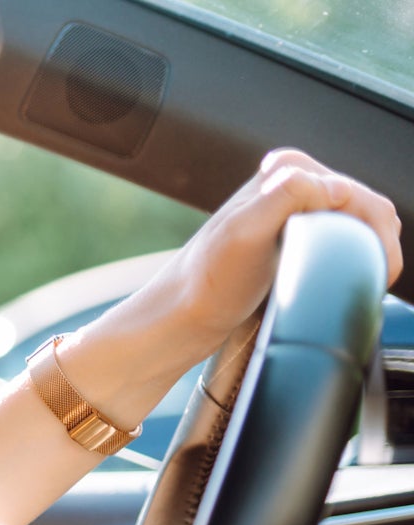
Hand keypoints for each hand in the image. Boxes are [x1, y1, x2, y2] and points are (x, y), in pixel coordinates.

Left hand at [128, 148, 403, 368]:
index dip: (377, 232)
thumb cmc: (210, 278)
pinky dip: (362, 256)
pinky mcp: (298, 235)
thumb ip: (287, 197)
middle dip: (381, 242)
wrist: (186, 312)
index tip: (376, 269)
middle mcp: (294, 181)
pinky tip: (355, 277)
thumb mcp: (245, 232)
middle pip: (367, 207)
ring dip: (374, 249)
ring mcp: (297, 208)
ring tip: (368, 281)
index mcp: (287, 169)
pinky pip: (349, 238)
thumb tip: (337, 186)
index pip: (358, 194)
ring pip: (363, 223)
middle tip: (376, 281)